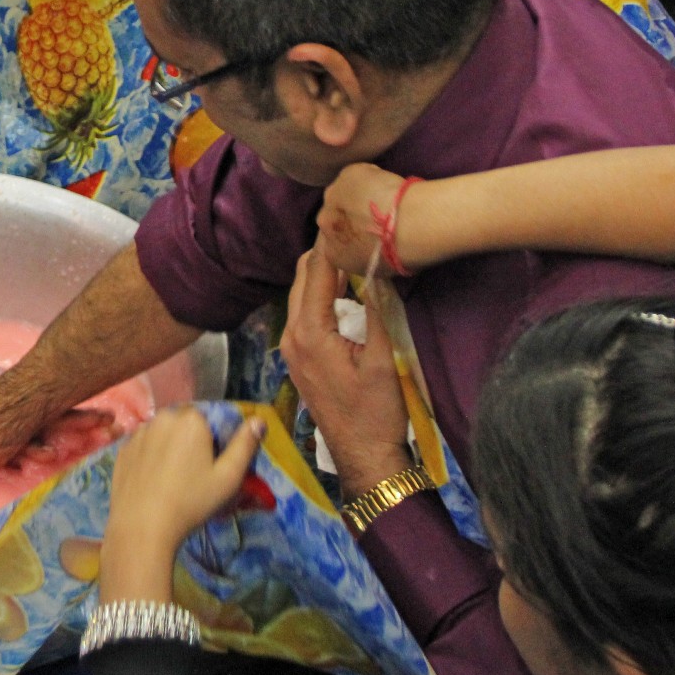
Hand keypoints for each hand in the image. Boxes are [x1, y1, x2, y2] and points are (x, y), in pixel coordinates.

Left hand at [99, 407, 264, 602]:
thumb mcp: (228, 478)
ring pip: (163, 434)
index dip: (215, 443)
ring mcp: (139, 433)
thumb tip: (258, 421)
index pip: (211, 420)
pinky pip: (144, 446)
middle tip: (194, 476)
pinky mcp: (122, 449)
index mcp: (191, 419)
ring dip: (170, 448)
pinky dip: (151, 457)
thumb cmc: (191, 502)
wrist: (142, 527)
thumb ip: (245, 446)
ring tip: (172, 481)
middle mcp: (163, 417)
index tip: (212, 467)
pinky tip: (154, 481)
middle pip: (185, 425)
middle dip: (192, 443)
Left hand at [280, 248, 413, 493]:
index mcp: (310, 332)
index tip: (350, 217)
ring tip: (352, 252)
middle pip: (304, 277)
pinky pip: (304, 312)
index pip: (318, 271)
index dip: (334, 242)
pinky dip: (320, 293)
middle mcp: (292, 335)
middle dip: (326, 251)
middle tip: (353, 230)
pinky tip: (345, 288)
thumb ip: (377, 311)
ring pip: (302, 293)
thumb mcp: (383, 360)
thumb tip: (377, 268)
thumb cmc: (375, 413)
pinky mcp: (298, 357)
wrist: (362, 457)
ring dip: (323, 272)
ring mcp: (291, 348)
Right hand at [316, 164, 413, 277]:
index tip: (368, 237)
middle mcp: (324, 224)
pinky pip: (359, 176)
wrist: (406, 226)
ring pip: (344, 194)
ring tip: (382, 200)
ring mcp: (332, 196)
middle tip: (374, 218)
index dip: (352, 239)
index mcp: (332, 252)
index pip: (336, 245)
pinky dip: (371, 179)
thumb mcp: (374, 268)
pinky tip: (387, 184)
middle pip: (334, 217)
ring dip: (358, 196)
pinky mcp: (347, 174)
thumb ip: (362, 257)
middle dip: (349, 216)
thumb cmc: (395, 254)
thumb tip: (367, 248)